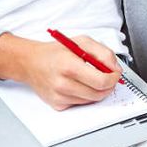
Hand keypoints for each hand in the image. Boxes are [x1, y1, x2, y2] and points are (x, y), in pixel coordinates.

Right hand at [0, 33, 121, 109]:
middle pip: (99, 93)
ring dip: (97, 90)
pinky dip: (85, 95)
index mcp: (69, 66)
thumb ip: (103, 53)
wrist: (31, 62)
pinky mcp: (57, 104)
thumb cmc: (56, 52)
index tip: (115, 74)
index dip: (113, 78)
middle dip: (109, 86)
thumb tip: (115, 68)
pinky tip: (78, 84)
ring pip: (92, 100)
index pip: (101, 81)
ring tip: (91, 78)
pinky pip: (81, 103)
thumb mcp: (82, 42)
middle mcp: (62, 84)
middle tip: (108, 77)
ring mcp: (59, 96)